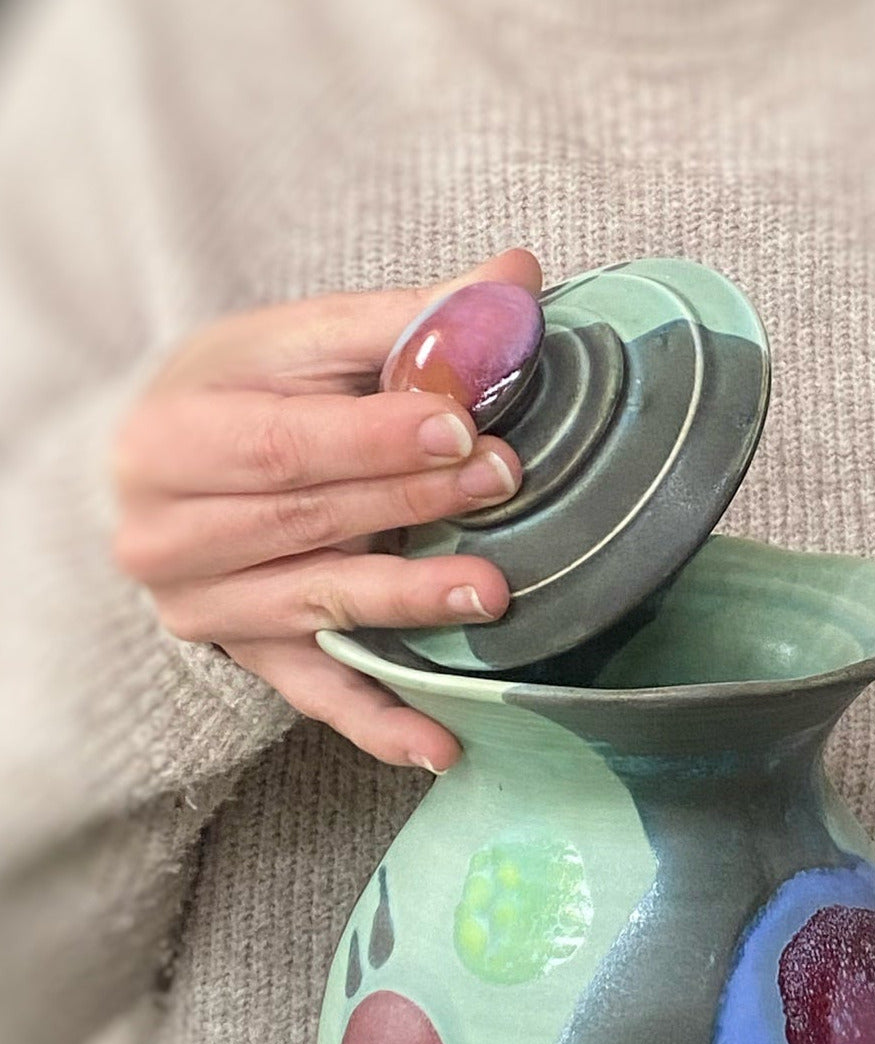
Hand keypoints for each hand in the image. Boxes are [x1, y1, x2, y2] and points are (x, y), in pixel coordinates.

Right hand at [112, 248, 542, 771]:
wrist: (166, 481)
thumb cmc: (240, 402)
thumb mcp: (298, 348)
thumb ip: (404, 320)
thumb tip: (518, 276)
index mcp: (168, 438)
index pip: (278, 445)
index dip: (370, 437)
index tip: (458, 424)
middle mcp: (167, 534)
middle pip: (302, 524)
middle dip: (408, 503)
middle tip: (503, 482)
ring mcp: (206, 609)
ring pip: (315, 607)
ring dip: (406, 603)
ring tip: (491, 594)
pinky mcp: (248, 661)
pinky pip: (317, 698)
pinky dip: (380, 725)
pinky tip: (442, 746)